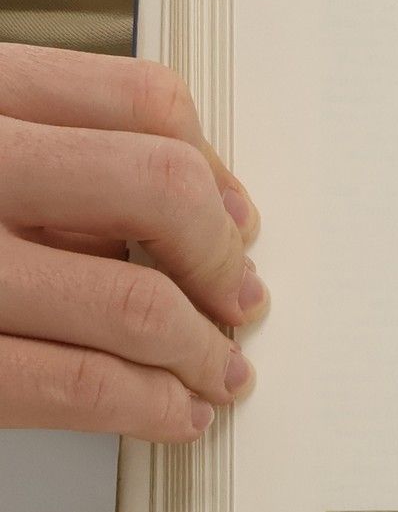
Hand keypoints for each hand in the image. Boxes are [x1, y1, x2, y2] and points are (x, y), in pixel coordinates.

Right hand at [0, 43, 265, 441]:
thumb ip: (46, 156)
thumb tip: (191, 210)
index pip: (140, 100)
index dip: (213, 171)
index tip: (235, 220)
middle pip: (158, 189)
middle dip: (220, 260)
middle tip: (238, 300)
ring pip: (133, 300)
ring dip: (203, 350)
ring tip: (218, 371)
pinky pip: (72, 381)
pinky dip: (148, 404)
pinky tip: (170, 411)